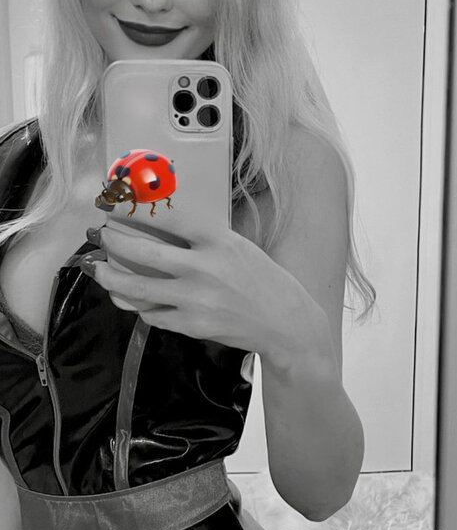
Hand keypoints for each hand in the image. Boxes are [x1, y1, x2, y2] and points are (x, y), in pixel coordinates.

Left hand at [82, 219, 325, 370]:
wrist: (284, 323)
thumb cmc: (261, 281)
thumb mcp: (238, 247)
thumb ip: (203, 238)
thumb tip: (159, 227)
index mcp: (219, 241)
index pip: (168, 218)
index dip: (134, 210)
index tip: (114, 203)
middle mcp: (205, 269)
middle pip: (142, 253)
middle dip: (112, 242)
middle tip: (100, 236)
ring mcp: (196, 300)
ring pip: (137, 289)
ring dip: (110, 279)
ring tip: (98, 271)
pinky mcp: (192, 326)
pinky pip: (152, 314)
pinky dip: (139, 306)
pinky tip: (132, 299)